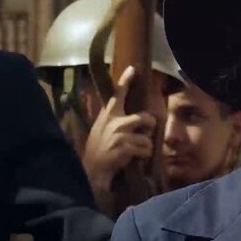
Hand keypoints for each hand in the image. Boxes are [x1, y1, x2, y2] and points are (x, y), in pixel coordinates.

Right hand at [83, 66, 156, 191]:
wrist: (92, 171)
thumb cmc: (97, 150)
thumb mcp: (101, 130)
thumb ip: (113, 120)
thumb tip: (132, 116)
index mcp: (108, 115)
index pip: (118, 94)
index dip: (126, 80)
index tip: (133, 69)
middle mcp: (114, 122)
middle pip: (145, 117)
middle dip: (149, 126)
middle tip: (145, 132)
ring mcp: (120, 134)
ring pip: (147, 137)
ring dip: (145, 147)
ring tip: (134, 151)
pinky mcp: (125, 147)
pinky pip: (146, 149)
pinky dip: (143, 156)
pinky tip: (133, 159)